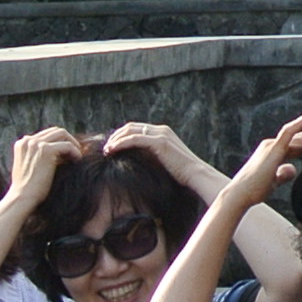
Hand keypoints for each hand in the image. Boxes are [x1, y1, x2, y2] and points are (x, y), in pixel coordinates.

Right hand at [2, 125, 83, 197]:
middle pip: (55, 131)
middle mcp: (28, 140)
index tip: (68, 153)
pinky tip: (77, 161)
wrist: (22, 197)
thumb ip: (38, 156)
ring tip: (77, 157)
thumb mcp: (30, 166)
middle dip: (68, 140)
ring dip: (73, 144)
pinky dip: (75, 152)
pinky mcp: (46, 150)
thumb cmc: (28, 188)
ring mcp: (36, 144)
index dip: (60, 141)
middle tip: (76, 152)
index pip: (46, 134)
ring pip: (62, 134)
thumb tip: (60, 152)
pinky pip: (68, 146)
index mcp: (22, 143)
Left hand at [104, 120, 223, 195]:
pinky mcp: (159, 142)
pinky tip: (111, 151)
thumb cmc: (182, 174)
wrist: (196, 175)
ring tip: (106, 150)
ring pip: (130, 131)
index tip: (111, 147)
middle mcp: (161, 130)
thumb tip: (138, 164)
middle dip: (115, 136)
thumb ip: (153, 158)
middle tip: (105, 148)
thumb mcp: (165, 162)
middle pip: (131, 127)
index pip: (136, 128)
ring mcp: (161, 134)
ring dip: (115, 139)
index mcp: (163, 133)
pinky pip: (133, 139)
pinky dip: (120, 144)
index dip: (121, 135)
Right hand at [226, 110, 301, 206]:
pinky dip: (300, 122)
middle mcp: (272, 145)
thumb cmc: (254, 191)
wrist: (241, 194)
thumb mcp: (273, 182)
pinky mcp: (273, 148)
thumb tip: (293, 170)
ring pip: (301, 138)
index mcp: (274, 153)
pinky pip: (288, 131)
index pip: (299, 147)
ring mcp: (272, 145)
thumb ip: (282, 174)